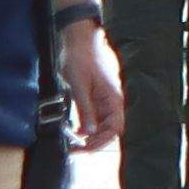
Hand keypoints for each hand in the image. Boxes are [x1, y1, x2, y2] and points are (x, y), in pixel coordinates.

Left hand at [63, 28, 125, 150]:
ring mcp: (104, 100)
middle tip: (75, 149)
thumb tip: (90, 132)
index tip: (86, 148)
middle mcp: (112, 101)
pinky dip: (86, 126)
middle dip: (94, 143)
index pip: (115, 128)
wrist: (78, 39)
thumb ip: (85, 109)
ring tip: (74, 143)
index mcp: (113, 98)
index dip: (102, 141)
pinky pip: (95, 117)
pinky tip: (76, 131)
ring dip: (90, 137)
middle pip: (109, 131)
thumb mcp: (79, 85)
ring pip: (102, 126)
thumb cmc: (80, 57)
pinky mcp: (96, 98)